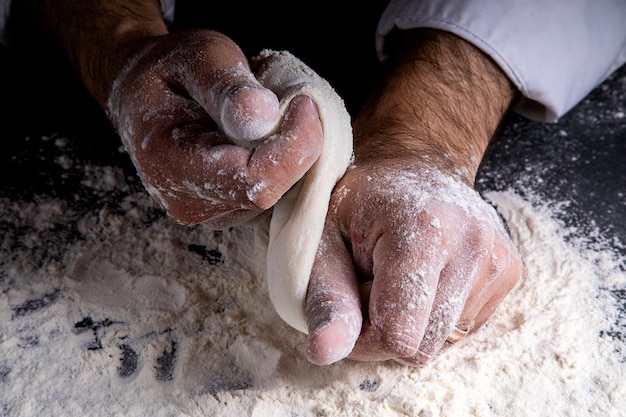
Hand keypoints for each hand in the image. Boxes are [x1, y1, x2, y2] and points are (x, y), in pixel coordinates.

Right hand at [26, 1, 323, 226]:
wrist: (147, 96)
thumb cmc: (171, 70)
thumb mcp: (195, 57)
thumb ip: (224, 85)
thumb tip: (264, 116)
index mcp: (170, 167)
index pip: (253, 180)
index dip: (292, 146)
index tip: (306, 103)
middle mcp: (190, 204)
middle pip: (270, 190)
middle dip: (296, 148)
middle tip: (298, 102)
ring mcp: (211, 212)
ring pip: (278, 195)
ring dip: (293, 155)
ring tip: (278, 115)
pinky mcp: (230, 209)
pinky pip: (276, 194)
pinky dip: (286, 164)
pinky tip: (273, 135)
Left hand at [305, 158, 521, 365]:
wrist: (414, 166)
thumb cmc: (360, 203)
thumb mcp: (324, 240)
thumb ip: (326, 296)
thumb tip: (323, 353)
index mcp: (423, 231)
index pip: (397, 335)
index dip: (362, 339)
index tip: (347, 310)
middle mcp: (472, 244)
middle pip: (423, 347)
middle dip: (386, 332)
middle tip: (370, 288)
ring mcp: (497, 258)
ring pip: (444, 342)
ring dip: (413, 325)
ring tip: (398, 279)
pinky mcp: (509, 271)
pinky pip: (464, 328)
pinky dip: (437, 317)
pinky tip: (425, 280)